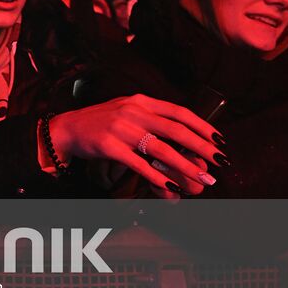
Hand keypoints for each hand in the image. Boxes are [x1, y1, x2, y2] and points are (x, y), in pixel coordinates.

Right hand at [47, 95, 223, 195]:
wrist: (67, 128)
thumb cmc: (101, 122)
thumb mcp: (126, 111)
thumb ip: (151, 116)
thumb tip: (182, 132)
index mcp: (140, 101)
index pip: (179, 112)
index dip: (202, 126)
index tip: (219, 140)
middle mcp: (133, 111)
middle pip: (176, 130)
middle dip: (203, 147)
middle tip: (220, 162)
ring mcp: (120, 128)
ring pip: (161, 149)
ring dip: (186, 166)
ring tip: (203, 179)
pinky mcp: (109, 146)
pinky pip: (139, 164)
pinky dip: (157, 176)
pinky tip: (171, 186)